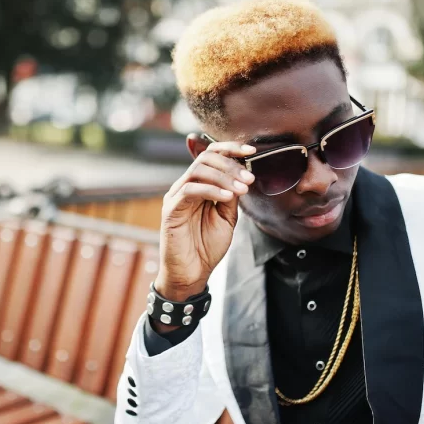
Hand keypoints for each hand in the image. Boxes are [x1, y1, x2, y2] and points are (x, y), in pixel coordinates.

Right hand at [153, 137, 255, 328]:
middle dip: (230, 164)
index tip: (252, 152)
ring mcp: (176, 196)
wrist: (191, 273)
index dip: (231, 149)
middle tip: (249, 179)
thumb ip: (232, 196)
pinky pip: (190, 190)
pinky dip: (211, 190)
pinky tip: (227, 197)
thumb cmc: (206, 247)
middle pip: (205, 158)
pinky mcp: (171, 209)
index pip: (212, 155)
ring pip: (198, 170)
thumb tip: (242, 175)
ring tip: (242, 189)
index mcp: (199, 186)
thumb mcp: (227, 218)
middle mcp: (185, 186)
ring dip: (224, 176)